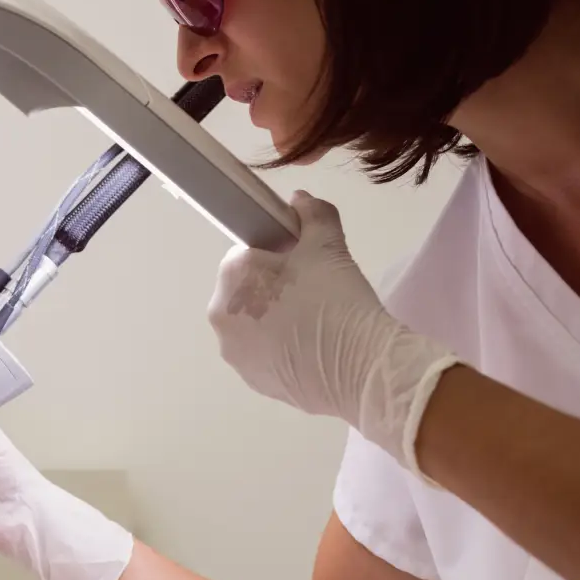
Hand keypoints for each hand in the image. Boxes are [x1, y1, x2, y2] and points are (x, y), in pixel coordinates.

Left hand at [207, 191, 457, 476]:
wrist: (360, 366)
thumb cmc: (336, 298)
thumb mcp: (328, 245)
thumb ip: (312, 215)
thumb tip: (300, 199)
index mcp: (231, 277)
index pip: (245, 254)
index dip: (276, 255)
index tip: (303, 263)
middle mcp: (220, 317)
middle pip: (245, 291)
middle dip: (273, 288)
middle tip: (314, 292)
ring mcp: (234, 354)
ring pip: (252, 324)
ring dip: (274, 319)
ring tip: (315, 322)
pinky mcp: (252, 380)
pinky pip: (263, 353)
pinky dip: (280, 347)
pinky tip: (312, 348)